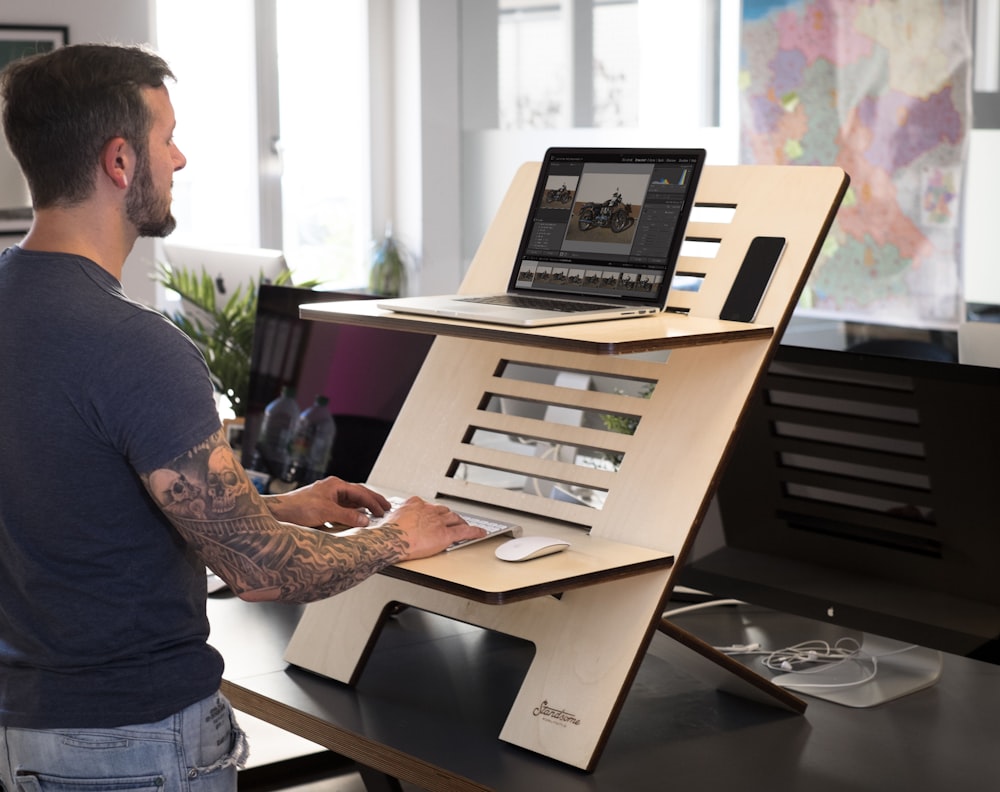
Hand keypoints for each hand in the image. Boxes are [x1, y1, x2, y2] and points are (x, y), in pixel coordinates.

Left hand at [264, 477, 391, 527]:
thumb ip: (347, 516)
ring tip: (375, 514)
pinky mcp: (322, 507)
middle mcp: (333, 489)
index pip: (360, 492)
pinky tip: (356, 519)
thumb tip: (365, 520)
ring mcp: (327, 497)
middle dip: (372, 501)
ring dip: (363, 508)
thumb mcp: (326, 512)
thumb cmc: (299, 508)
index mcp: (335, 485)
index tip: (384, 511)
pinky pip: (342, 509)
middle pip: (358, 494)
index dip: (373, 502)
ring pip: (350, 502)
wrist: (278, 513)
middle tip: (387, 508)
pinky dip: (352, 513)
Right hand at [378, 497, 485, 559]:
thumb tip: (396, 523)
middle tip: (453, 521)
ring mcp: (438, 522)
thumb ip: (399, 518)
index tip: (435, 514)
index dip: (434, 512)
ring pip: (455, 519)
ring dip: (461, 522)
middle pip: (444, 511)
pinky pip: (464, 532)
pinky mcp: (445, 535)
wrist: (391, 540)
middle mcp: (429, 510)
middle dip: (449, 516)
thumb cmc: (387, 533)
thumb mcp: (391, 518)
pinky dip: (475, 532)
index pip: (429, 506)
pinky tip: (481, 533)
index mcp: (415, 504)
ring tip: (466, 526)